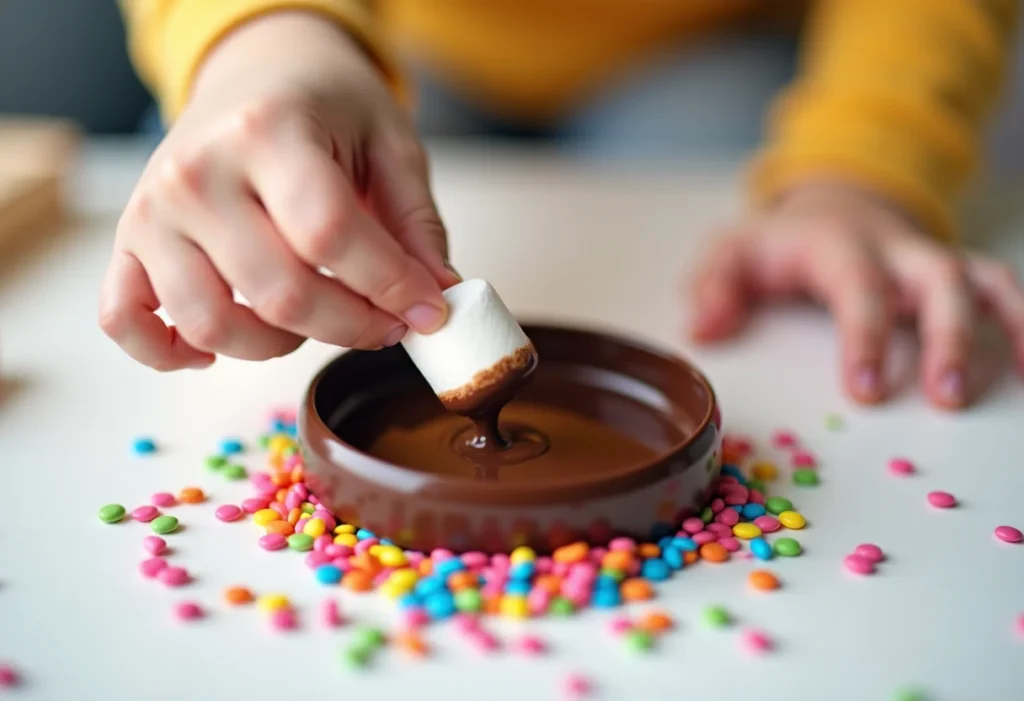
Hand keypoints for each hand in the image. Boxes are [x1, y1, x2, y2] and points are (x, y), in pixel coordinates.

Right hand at [99, 12, 457, 370]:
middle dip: (352, 326)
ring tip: (316, 319)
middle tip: (386, 322)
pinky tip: (220, 348)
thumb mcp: (390, 144)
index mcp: (267, 132)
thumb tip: (435, 297)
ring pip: (212, 324)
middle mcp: (197, 172)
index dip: (389, 288)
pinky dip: (169, 352)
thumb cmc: (324, 107)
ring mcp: (154, 212)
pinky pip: (126, 321)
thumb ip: (415, 224)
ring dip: (278, 346)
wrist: (258, 70)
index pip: (330, 236)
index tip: (427, 310)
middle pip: (279, 293)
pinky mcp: (129, 242)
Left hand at [689, 181, 1023, 409]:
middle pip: (937, 280)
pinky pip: (1005, 293)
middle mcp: (896, 251)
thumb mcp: (729, 254)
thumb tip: (702, 328)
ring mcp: (933, 263)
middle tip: (948, 397)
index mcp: (837, 247)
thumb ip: (711, 286)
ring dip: (1009, 327)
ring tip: (1023, 381)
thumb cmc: (776, 247)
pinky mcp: (960, 278)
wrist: (830, 211)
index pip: (857, 288)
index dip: (865, 337)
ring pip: (984, 282)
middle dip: (947, 336)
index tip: (867, 391)